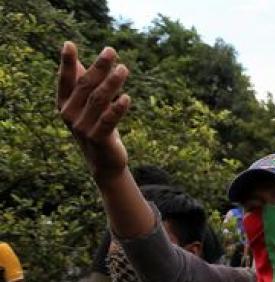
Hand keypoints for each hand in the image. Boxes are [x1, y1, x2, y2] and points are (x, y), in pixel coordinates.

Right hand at [57, 43, 132, 181]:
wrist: (103, 160)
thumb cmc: (95, 125)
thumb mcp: (86, 104)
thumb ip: (80, 81)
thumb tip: (73, 53)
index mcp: (64, 103)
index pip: (65, 79)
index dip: (67, 63)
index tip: (69, 44)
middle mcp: (69, 114)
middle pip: (86, 86)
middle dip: (98, 67)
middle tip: (111, 51)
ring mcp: (82, 127)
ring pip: (99, 100)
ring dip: (112, 83)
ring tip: (124, 69)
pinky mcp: (97, 139)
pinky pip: (109, 120)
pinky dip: (118, 109)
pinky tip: (127, 98)